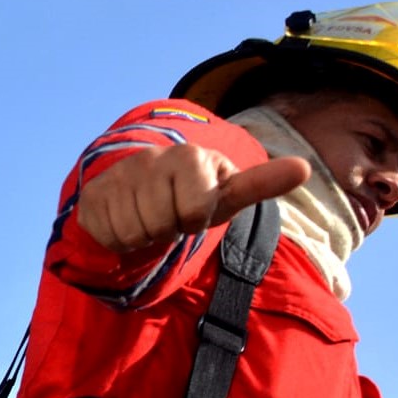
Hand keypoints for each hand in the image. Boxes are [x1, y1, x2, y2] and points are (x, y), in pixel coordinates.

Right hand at [77, 144, 310, 252]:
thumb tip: (304, 168)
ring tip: (147, 220)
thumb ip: (261, 183)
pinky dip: (118, 239)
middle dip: (166, 230)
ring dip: (143, 236)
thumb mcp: (226, 193)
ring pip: (133, 232)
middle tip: (166, 217)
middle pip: (160, 225)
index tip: (193, 209)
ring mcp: (119, 176)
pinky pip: (109, 234)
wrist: (140, 189)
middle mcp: (151, 160)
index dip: (194, 220)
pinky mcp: (93, 194)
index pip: (193, 212)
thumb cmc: (191, 195)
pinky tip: (125, 221)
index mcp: (189, 157)